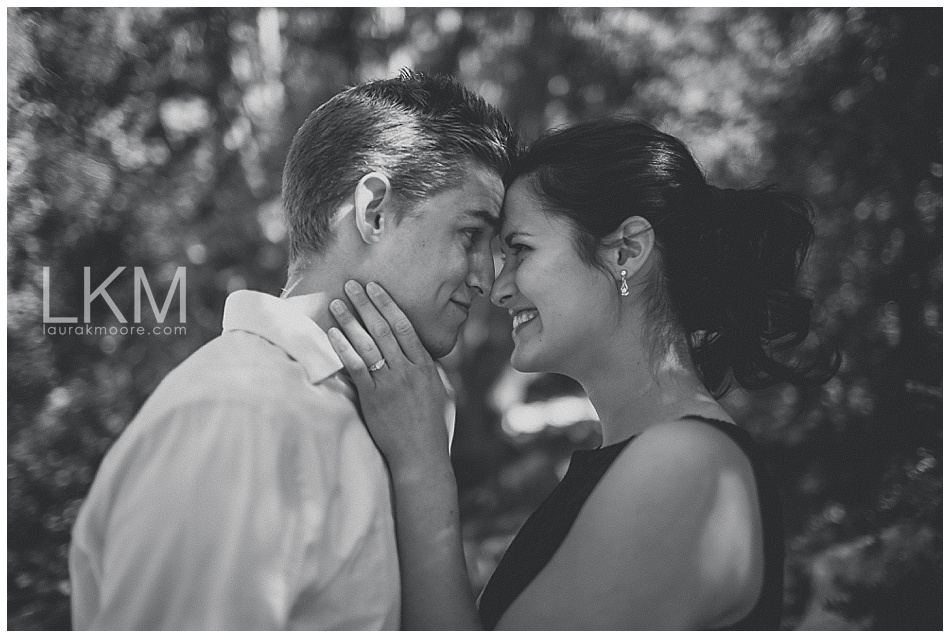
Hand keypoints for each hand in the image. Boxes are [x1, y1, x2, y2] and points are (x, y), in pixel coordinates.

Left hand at [327, 280, 451, 478]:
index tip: (375, 287)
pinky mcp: (373, 399)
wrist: (421, 457)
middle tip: (352, 284)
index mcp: (425, 366)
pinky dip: (343, 348)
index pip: (404, 326)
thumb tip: (419, 351)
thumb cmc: (432, 427)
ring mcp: (389, 384)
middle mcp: (407, 370)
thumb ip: (429, 369)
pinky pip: (356, 368)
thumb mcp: (441, 392)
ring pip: (368, 344)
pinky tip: (332, 334)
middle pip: (384, 329)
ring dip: (351, 320)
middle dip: (366, 304)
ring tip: (337, 302)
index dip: (387, 304)